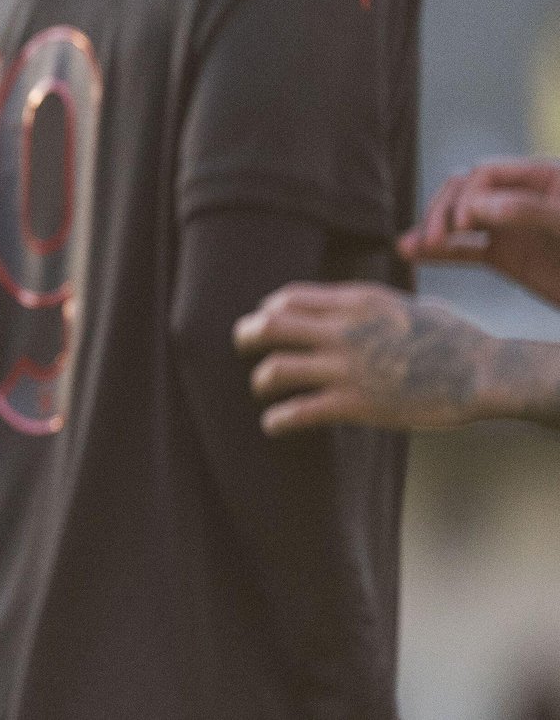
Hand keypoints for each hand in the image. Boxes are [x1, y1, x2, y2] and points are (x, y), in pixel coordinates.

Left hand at [232, 281, 498, 434]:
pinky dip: (277, 420)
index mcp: (355, 301)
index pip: (288, 297)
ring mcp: (347, 367)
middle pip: (269, 326)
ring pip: (275, 369)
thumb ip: (363, 305)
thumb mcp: (401, 304)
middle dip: (246, 336)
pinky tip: (272, 425)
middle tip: (241, 346)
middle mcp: (343, 330)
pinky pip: (299, 412)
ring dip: (260, 380)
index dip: (268, 309)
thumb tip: (333, 308)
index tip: (265, 320)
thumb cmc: (449, 337)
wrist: (481, 372)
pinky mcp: (355, 404)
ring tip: (261, 387)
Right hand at [400, 158, 559, 306]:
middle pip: (466, 192)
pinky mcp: (504, 255)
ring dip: (433, 229)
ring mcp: (511, 227)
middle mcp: (522, 198)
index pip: (488, 174)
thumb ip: (527, 212)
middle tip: (435, 240)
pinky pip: (463, 249)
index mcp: (544, 179)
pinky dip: (438, 252)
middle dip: (445, 212)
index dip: (468, 195)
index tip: (463, 227)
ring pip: (458, 219)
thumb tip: (474, 205)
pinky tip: (411, 253)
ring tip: (413, 247)